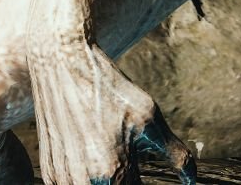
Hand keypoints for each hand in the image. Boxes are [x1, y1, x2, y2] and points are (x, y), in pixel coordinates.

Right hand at [28, 37, 196, 184]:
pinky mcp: (50, 173)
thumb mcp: (150, 119)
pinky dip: (90, 178)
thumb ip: (175, 155)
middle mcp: (82, 182)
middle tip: (132, 160)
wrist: (62, 67)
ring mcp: (61, 180)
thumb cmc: (109, 90)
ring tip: (113, 152)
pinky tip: (95, 153)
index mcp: (111, 173)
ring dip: (110, 181)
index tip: (146, 170)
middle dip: (129, 181)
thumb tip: (191, 180)